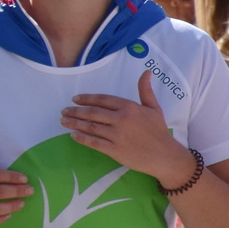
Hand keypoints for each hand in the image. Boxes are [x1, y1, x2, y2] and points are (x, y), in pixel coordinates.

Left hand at [61, 70, 195, 185]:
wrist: (165, 155)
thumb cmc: (158, 131)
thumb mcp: (154, 108)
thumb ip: (146, 90)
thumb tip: (146, 71)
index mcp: (129, 107)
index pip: (102, 100)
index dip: (87, 99)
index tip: (75, 99)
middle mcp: (121, 119)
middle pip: (93, 113)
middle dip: (75, 111)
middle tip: (64, 111)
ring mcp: (117, 135)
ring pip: (90, 126)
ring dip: (74, 123)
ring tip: (63, 121)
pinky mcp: (115, 150)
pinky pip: (94, 142)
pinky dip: (82, 138)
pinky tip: (73, 135)